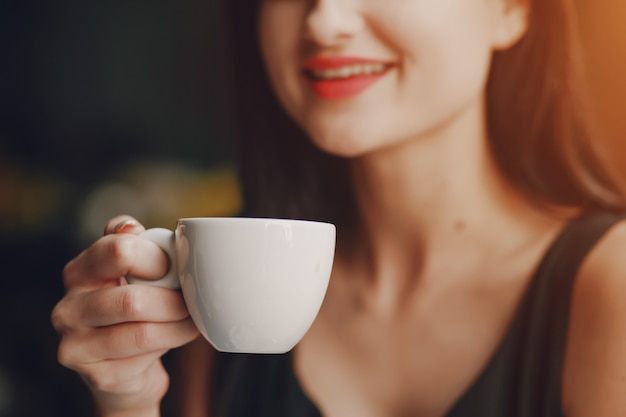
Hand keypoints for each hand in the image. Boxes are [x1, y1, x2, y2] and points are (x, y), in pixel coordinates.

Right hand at [51, 215, 198, 416]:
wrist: (128, 367)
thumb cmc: (135, 309)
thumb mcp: (134, 271)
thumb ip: (134, 243)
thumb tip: (130, 226)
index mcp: (79, 271)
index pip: (118, 250)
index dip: (157, 258)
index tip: (174, 266)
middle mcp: (69, 308)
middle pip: (132, 300)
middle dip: (173, 301)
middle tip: (190, 301)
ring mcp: (77, 345)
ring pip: (143, 332)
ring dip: (178, 326)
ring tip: (191, 321)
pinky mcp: (97, 376)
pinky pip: (145, 357)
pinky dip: (170, 345)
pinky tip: (175, 338)